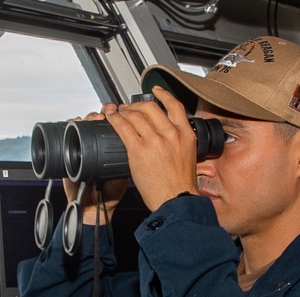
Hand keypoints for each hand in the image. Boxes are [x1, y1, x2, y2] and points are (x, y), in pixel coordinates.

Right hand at [63, 103, 128, 224]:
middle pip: (99, 121)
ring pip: (84, 125)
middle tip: (108, 112)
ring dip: (89, 117)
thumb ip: (134, 160)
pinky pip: (67, 136)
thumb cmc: (110, 194)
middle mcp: (97, 146)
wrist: (94, 208)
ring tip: (94, 118)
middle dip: (103, 113)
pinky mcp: (69, 155)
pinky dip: (70, 126)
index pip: (115, 125)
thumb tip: (144, 142)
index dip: (118, 115)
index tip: (121, 110)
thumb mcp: (126, 174)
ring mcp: (83, 148)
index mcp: (112, 149)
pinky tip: (74, 122)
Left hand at [104, 86, 198, 210]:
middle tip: (129, 108)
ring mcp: (155, 140)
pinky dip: (116, 120)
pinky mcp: (139, 150)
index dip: (163, 95)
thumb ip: (178, 142)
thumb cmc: (181, 186)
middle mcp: (172, 134)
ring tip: (118, 114)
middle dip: (137, 105)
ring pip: (136, 115)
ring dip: (124, 112)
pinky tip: (111, 119)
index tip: (156, 92)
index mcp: (186, 134)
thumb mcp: (188, 157)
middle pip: (151, 107)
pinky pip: (124, 128)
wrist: (177, 201)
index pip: (174, 105)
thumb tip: (167, 136)